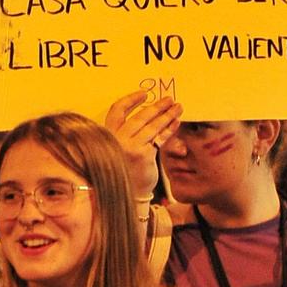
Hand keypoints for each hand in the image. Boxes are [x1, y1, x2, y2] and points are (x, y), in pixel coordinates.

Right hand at [105, 88, 180, 202]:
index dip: (130, 100)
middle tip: (169, 100)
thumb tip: (151, 111)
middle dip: (156, 106)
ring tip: (178, 108)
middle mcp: (116, 139)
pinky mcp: (143, 154)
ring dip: (167, 115)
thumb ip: (129, 131)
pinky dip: (170, 129)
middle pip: (139, 117)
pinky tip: (176, 123)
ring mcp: (129, 147)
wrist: (130, 192)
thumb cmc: (127, 168)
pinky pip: (159, 137)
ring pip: (151, 125)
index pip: (116, 111)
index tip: (144, 94)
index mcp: (108, 135)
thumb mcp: (122, 147)